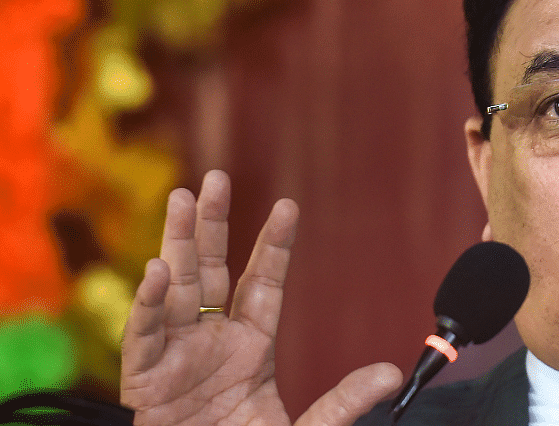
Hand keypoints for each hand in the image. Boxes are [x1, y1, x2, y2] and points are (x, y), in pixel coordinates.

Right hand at [121, 171, 402, 425]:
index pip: (263, 285)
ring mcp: (177, 359)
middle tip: (214, 179)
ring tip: (180, 198)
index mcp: (250, 350)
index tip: (288, 206)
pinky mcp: (146, 383)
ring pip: (174, 290)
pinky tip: (157, 270)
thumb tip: (391, 373)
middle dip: (211, 226)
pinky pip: (143, 337)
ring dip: (176, 243)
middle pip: (211, 273)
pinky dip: (148, 304)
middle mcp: (212, 344)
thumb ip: (344, 403)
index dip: (274, 246)